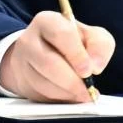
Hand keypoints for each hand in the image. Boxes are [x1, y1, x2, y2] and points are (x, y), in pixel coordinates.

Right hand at [0, 11, 115, 101]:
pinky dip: (60, 100)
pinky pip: (40, 96)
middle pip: (49, 63)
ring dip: (67, 93)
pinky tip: (71, 97)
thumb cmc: (72, 43)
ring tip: (83, 94)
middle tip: (88, 90)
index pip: (61, 35)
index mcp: (47, 22)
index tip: (89, 71)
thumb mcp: (91, 36)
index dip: (77, 55)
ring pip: (43, 83)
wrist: (45, 53)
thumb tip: (96, 66)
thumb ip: (100, 45)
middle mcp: (29, 40)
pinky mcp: (22, 83)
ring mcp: (22, 63)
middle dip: (72, 81)